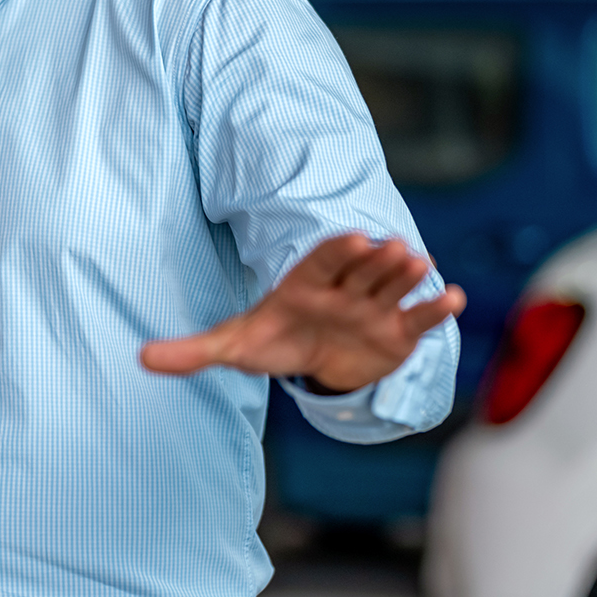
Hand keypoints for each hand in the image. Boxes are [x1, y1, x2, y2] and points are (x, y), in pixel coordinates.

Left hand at [140, 233, 464, 393]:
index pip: (320, 262)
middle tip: (391, 245)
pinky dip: (435, 308)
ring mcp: (372, 308)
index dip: (335, 251)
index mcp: (304, 285)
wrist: (316, 360)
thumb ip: (192, 351)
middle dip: (375, 260)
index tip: (350, 236)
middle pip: (360, 270)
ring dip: (407, 276)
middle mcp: (343, 290)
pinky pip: (416, 318)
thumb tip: (141, 359)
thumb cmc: (275, 341)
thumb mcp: (234, 347)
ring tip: (422, 263)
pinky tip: (454, 298)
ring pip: (390, 287)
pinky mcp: (396, 332)